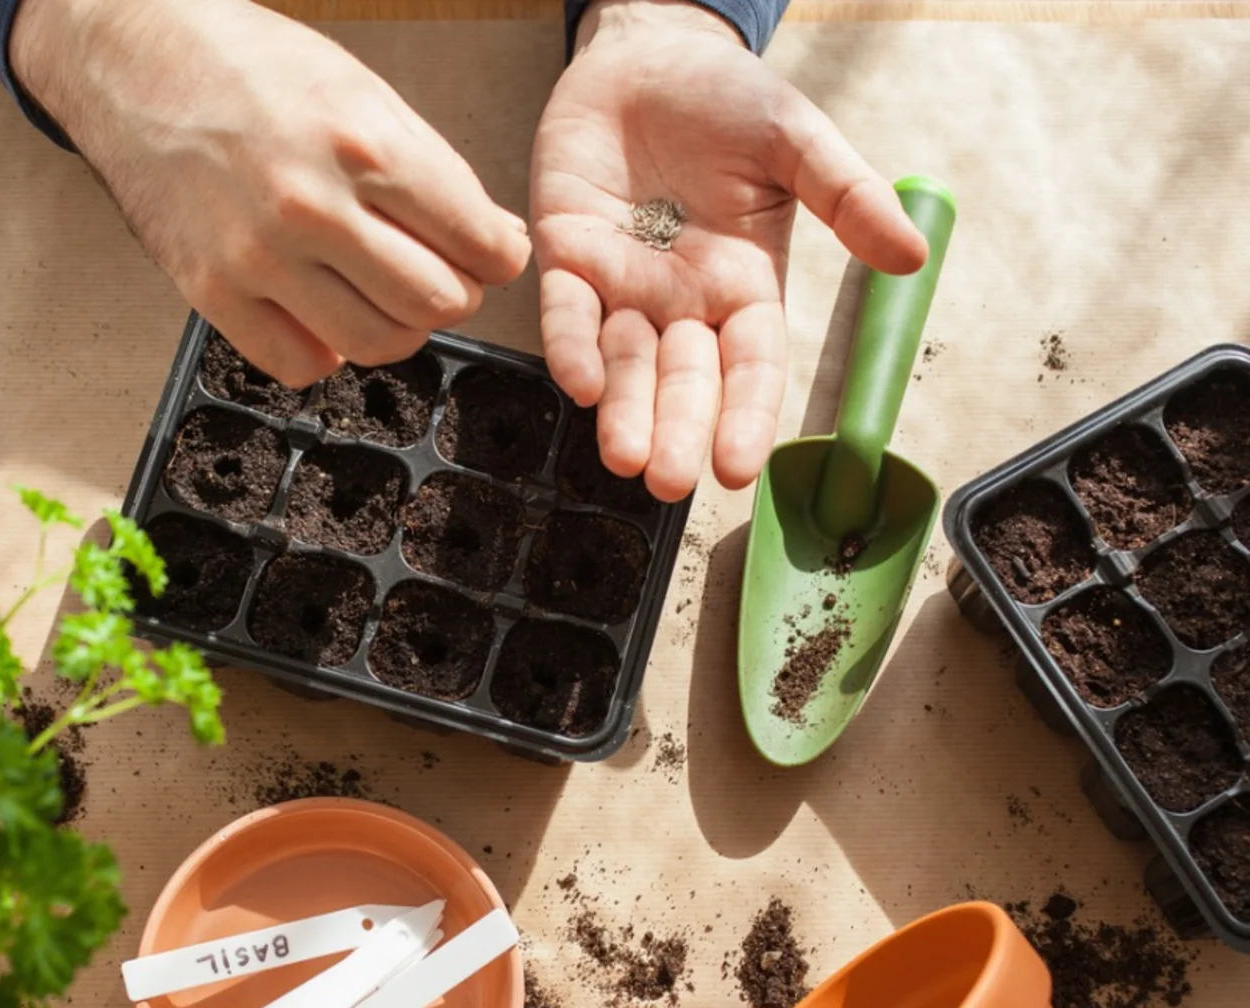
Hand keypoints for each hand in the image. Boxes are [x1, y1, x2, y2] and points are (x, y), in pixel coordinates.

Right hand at [11, 0, 530, 386]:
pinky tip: (324, 311)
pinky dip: (327, 351)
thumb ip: (435, 172)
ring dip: (398, 328)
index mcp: (362, 145)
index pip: (477, 243)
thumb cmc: (251, 69)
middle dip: (453, 294)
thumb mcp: (363, 94)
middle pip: (435, 303)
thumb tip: (497, 241)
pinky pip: (300, 363)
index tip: (491, 255)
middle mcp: (311, 205)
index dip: (498, 257)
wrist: (137, 59)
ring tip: (384, 295)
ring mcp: (257, 256)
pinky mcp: (212, 291)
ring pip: (376, 343)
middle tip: (439, 275)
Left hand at [531, 0, 926, 499]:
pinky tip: (579, 384)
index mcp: (744, 286)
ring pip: (624, 363)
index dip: (746, 417)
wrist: (647, 54)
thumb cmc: (727, 99)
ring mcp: (622, 284)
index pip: (750, 367)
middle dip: (676, 431)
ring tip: (623, 458)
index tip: (740, 468)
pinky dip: (571, 347)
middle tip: (670, 482)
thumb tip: (912, 256)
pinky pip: (566, 313)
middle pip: (683, 381)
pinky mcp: (566, 257)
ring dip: (622, 412)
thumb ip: (846, 196)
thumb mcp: (796, 142)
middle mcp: (682, 300)